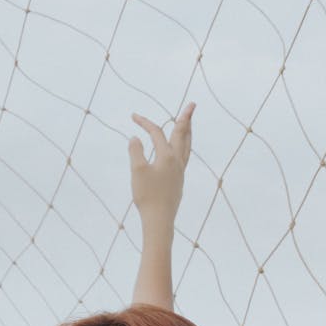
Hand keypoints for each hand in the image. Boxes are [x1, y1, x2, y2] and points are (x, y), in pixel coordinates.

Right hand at [129, 102, 193, 229]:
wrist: (160, 220)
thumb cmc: (148, 196)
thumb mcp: (137, 171)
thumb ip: (136, 151)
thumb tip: (135, 138)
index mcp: (167, 156)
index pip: (157, 133)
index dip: (145, 122)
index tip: (133, 116)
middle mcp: (177, 161)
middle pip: (183, 134)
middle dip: (186, 118)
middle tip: (192, 105)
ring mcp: (180, 171)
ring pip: (187, 146)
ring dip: (188, 132)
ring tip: (189, 124)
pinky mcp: (179, 181)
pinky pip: (184, 157)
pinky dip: (184, 147)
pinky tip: (180, 152)